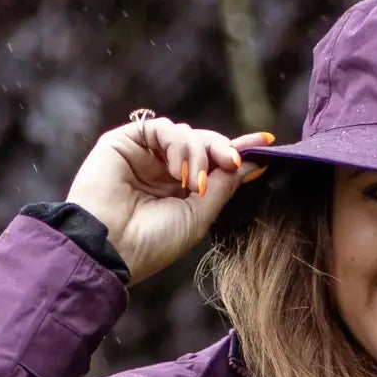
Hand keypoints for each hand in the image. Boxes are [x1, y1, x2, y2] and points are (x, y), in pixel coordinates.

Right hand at [64, 117, 272, 284]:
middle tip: (232, 162)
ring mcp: (143, 155)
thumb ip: (224, 185)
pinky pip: (162, 127)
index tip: (266, 141)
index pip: (214, 163)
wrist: (110, 248)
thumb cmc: (153, 242)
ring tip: (194, 183)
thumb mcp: (199, 215)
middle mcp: (162, 171)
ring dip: (199, 154)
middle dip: (223, 150)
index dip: (238, 150)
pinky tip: (176, 170)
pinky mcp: (123, 142)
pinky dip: (178, 145)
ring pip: (186, 134)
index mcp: (180, 191)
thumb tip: (253, 163)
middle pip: (204, 143)